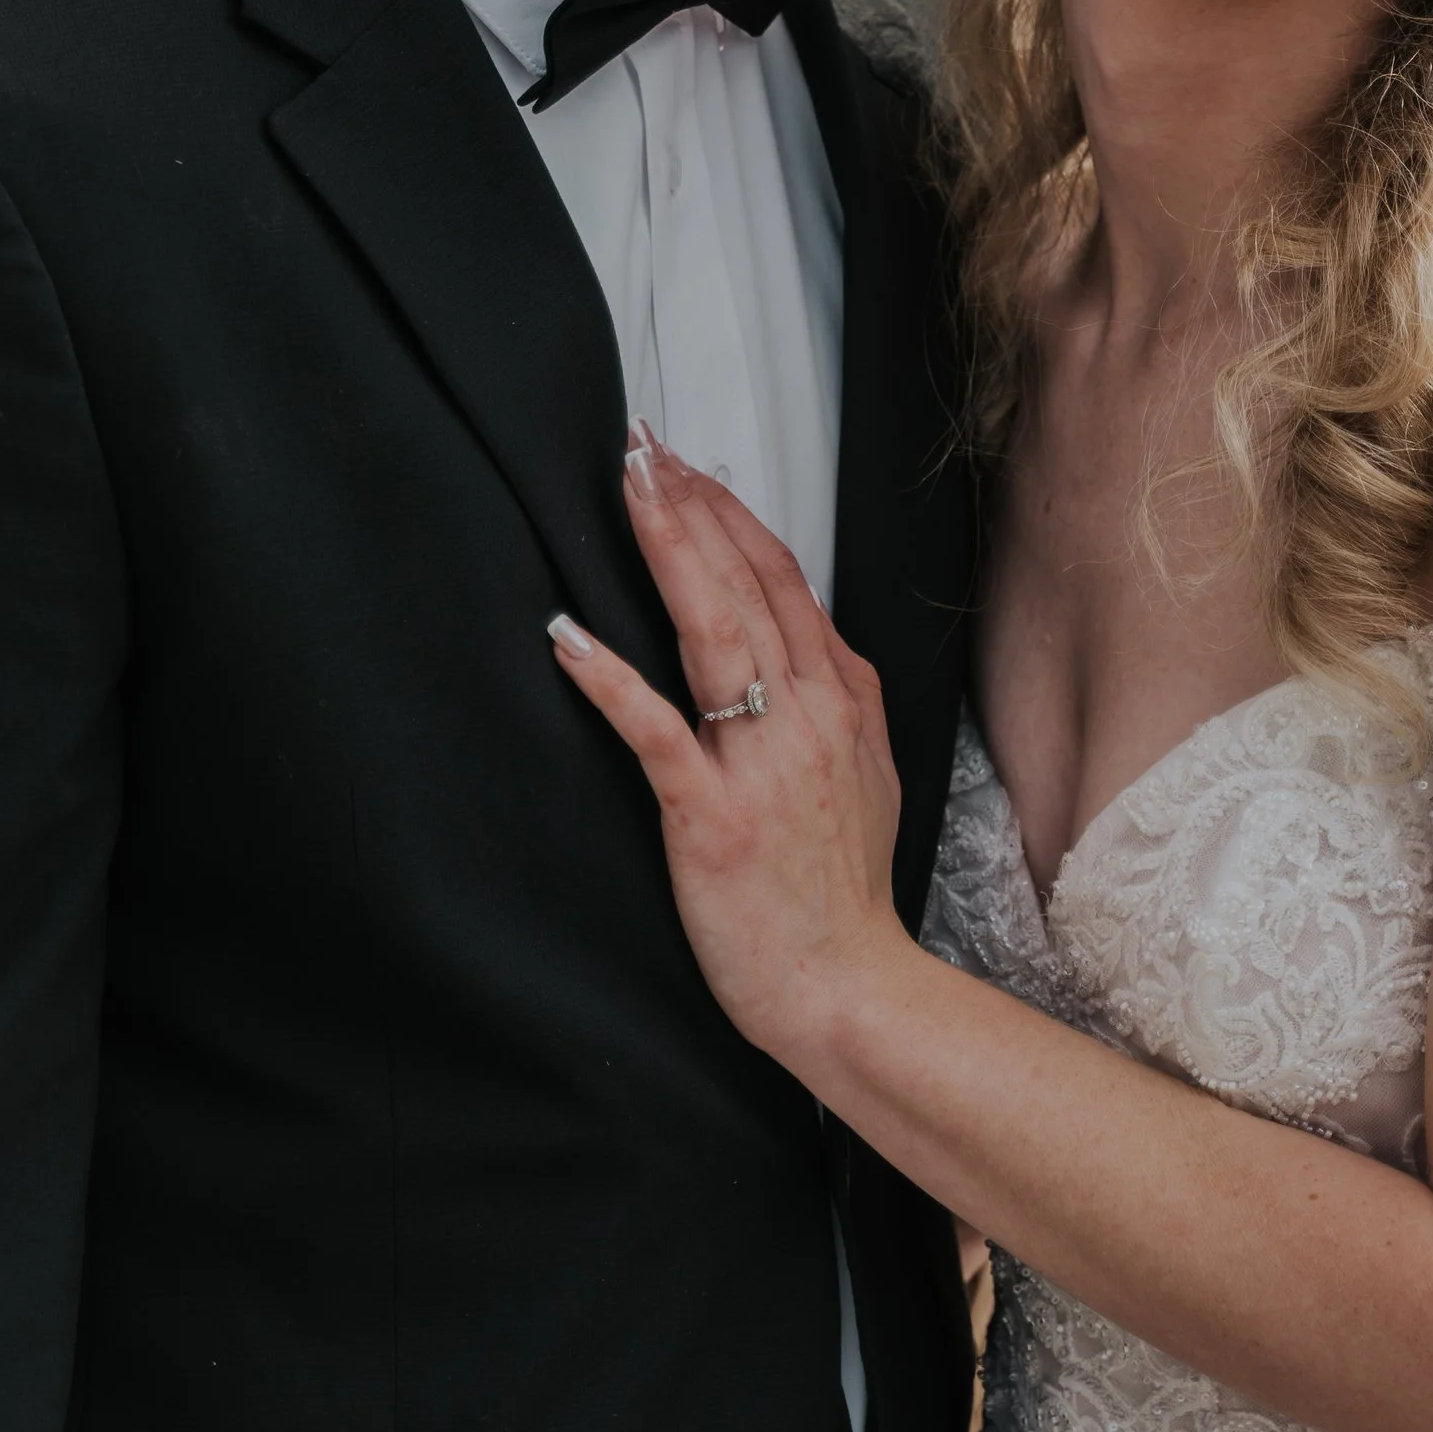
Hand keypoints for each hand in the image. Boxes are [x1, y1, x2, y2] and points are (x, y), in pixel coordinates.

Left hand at [549, 433, 915, 1079]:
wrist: (849, 988)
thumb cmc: (840, 890)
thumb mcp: (863, 769)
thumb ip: (826, 697)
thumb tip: (794, 639)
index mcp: (839, 697)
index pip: (780, 575)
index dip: (728, 510)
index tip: (683, 462)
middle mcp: (807, 715)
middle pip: (745, 582)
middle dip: (691, 504)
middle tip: (642, 444)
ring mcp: (762, 764)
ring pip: (712, 632)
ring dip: (668, 551)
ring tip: (629, 490)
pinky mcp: (713, 817)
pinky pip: (658, 733)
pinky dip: (611, 679)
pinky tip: (569, 638)